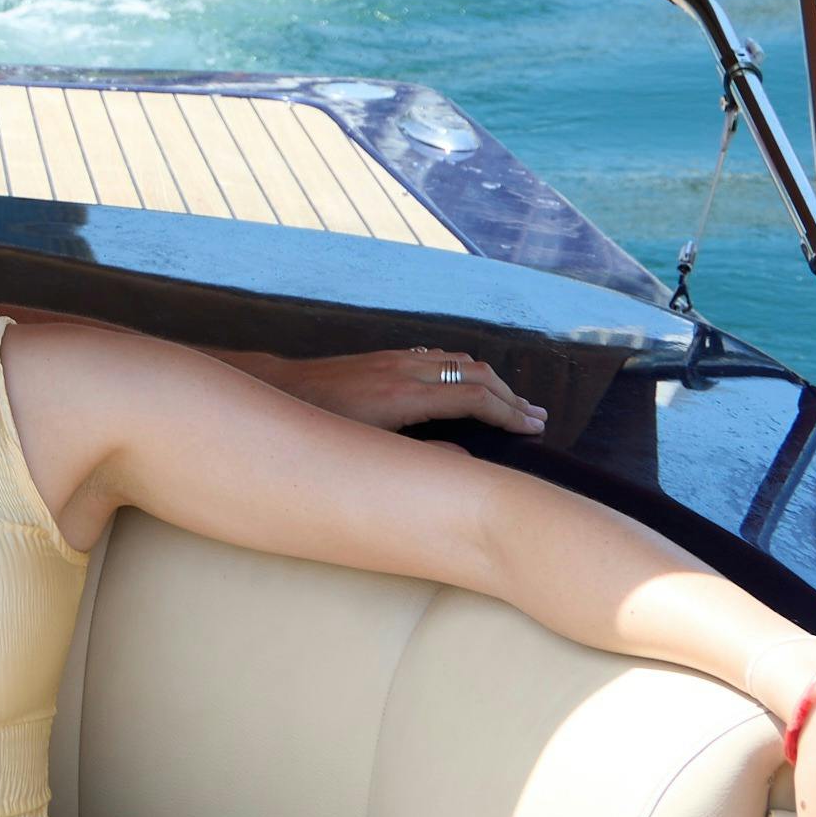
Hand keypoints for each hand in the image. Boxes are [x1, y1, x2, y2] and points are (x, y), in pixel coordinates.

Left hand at [268, 346, 546, 438]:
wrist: (279, 388)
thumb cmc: (318, 425)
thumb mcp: (366, 450)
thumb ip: (417, 456)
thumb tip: (463, 460)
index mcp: (404, 397)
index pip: (473, 398)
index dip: (508, 413)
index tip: (533, 427)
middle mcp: (405, 371)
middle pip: (475, 375)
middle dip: (510, 396)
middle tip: (536, 417)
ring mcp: (396, 359)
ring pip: (459, 361)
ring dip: (491, 381)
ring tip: (513, 401)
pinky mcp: (386, 356)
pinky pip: (438, 356)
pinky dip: (464, 369)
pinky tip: (470, 381)